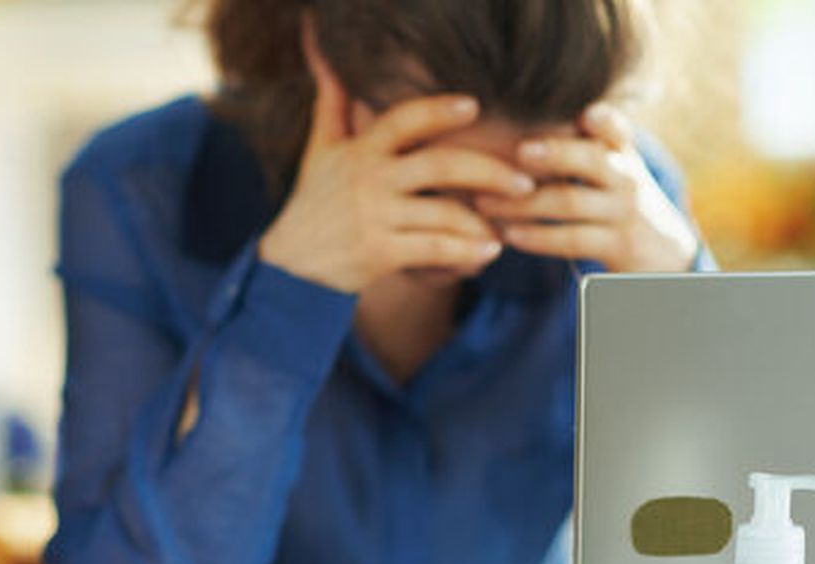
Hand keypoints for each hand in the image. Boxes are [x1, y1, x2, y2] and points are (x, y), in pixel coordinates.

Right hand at [258, 25, 534, 293]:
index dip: (440, 110)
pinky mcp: (380, 254)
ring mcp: (375, 217)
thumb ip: (331, 100)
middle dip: (489, 172)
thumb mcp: (320, 147)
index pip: (404, 119)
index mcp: (362, 151)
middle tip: (524, 182)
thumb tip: (321, 49)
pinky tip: (488, 253)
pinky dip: (467, 254)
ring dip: (483, 223)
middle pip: (440, 165)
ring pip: (444, 214)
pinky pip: (436, 251)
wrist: (290, 265)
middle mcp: (370, 180)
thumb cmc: (314, 201)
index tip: (475, 107)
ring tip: (505, 227)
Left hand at [476, 104, 699, 272]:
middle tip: (519, 150)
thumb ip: (577, 144)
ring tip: (484, 202)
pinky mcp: (618, 246)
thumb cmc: (616, 199)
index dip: (604, 120)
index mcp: (619, 151)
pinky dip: (538, 237)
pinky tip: (508, 234)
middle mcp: (625, 176)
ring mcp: (624, 212)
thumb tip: (513, 107)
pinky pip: (573, 239)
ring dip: (524, 203)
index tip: (585, 113)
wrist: (664, 250)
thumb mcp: (611, 167)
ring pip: (571, 202)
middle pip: (592, 159)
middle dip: (556, 154)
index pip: (615, 127)